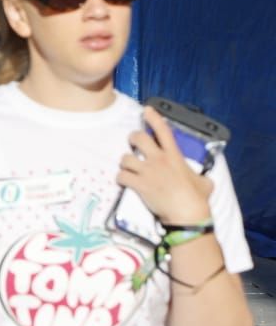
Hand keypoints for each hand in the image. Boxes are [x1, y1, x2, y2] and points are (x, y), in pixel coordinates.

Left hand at [116, 107, 214, 224]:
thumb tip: (204, 180)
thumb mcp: (204, 182)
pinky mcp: (138, 184)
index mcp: (175, 156)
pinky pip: (121, 175)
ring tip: (130, 168)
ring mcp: (147, 171)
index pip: (163, 131)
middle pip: (138, 138)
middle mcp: (159, 159)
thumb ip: (199, 176)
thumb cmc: (197, 198)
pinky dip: (121, 178)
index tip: (146, 110)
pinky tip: (126, 181)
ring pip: (125, 157)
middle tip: (133, 144)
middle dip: (133, 138)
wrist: (186, 215)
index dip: (154, 118)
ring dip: (125, 163)